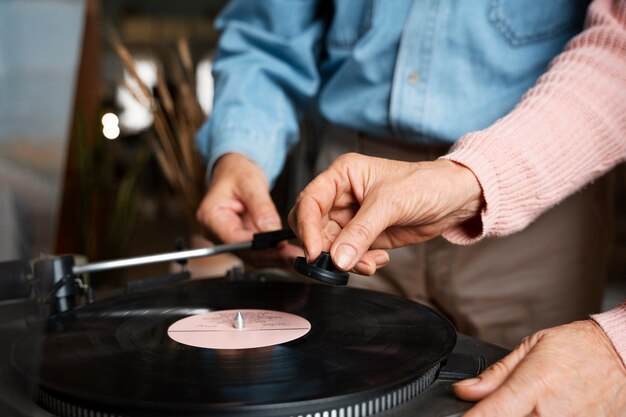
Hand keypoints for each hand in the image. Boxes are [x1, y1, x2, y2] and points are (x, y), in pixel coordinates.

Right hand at [196, 153, 301, 266]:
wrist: (234, 171)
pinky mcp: (239, 241)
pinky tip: (287, 253)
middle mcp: (214, 232)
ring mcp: (226, 239)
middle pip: (243, 252)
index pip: (234, 238)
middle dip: (269, 255)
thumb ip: (261, 207)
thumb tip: (271, 230)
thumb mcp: (250, 183)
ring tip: (294, 255)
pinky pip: (255, 252)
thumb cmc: (236, 172)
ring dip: (273, 258)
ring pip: (251, 256)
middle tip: (292, 255)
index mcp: (210, 216)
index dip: (257, 245)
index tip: (278, 246)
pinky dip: (272, 254)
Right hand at [288, 153, 482, 274]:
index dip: (306, 228)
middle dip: (324, 248)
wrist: (454, 199)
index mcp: (342, 175)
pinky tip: (379, 259)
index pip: (309, 202)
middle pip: (313, 227)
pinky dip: (359, 263)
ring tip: (369, 263)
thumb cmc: (425, 184)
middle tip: (338, 263)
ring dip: (345, 261)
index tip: (313, 252)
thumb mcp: (390, 204)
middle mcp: (341, 196)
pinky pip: (348, 255)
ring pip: (330, 246)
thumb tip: (337, 258)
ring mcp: (352, 218)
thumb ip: (360, 232)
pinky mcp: (364, 236)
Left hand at [454, 320, 625, 415]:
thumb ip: (496, 374)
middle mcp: (552, 412)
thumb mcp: (532, 348)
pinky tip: (544, 408)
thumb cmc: (578, 348)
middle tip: (503, 403)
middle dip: (497, 414)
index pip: (492, 413)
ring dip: (523, 416)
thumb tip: (466, 390)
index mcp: (535, 385)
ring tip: (531, 401)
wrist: (622, 355)